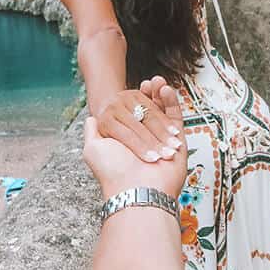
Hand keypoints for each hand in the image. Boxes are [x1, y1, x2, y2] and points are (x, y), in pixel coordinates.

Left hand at [84, 84, 185, 199]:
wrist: (135, 189)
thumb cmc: (113, 171)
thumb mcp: (93, 149)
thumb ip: (92, 133)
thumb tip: (90, 119)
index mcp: (127, 142)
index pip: (132, 115)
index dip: (133, 100)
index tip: (134, 87)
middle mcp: (145, 141)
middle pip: (149, 111)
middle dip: (149, 96)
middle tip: (148, 82)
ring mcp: (162, 141)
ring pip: (163, 113)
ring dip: (160, 95)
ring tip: (157, 80)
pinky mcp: (178, 141)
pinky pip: (176, 118)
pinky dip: (171, 103)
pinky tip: (165, 89)